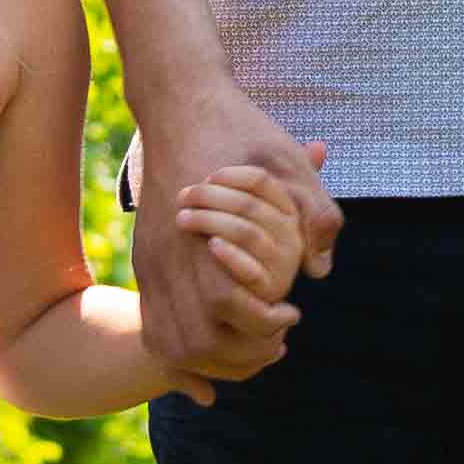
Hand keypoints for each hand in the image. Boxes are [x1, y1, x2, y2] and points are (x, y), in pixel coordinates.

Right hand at [129, 85, 325, 386]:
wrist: (179, 103)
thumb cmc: (241, 131)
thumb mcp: (288, 161)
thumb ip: (314, 212)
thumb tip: (319, 270)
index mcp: (205, 232)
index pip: (229, 306)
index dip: (263, 324)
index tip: (289, 315)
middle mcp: (169, 255)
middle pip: (192, 342)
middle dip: (237, 356)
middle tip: (273, 341)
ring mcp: (150, 261)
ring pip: (168, 343)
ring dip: (209, 361)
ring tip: (249, 345)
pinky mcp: (144, 261)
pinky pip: (154, 325)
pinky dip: (183, 348)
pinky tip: (217, 344)